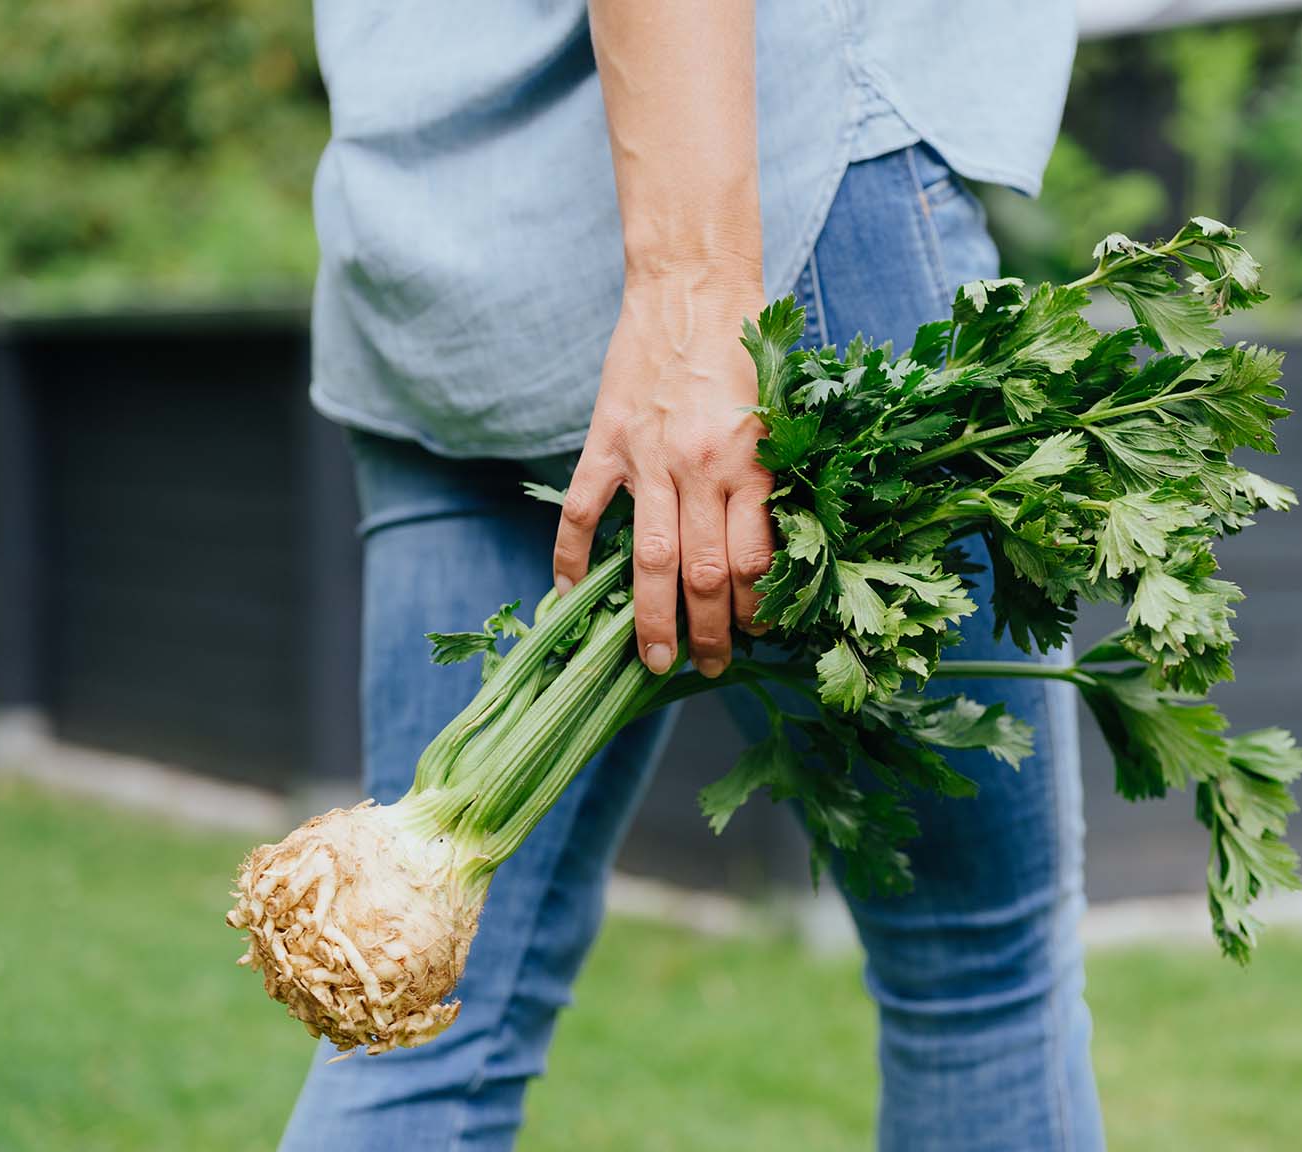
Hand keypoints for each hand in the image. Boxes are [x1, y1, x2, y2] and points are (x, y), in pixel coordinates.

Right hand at [553, 271, 774, 678]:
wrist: (692, 285)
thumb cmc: (748, 350)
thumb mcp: (778, 416)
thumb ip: (770, 481)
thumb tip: (768, 554)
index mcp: (750, 463)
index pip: (752, 562)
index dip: (756, 609)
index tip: (759, 634)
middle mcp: (700, 468)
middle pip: (703, 575)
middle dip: (709, 634)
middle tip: (712, 669)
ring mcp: (647, 458)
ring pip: (650, 559)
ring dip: (652, 618)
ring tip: (652, 661)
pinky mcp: (606, 442)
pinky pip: (584, 512)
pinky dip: (573, 558)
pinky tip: (570, 596)